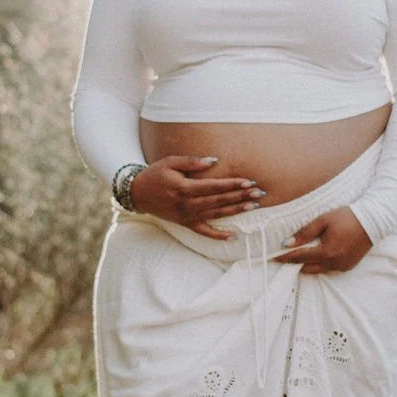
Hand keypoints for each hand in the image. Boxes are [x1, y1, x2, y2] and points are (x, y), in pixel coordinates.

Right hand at [129, 155, 265, 238]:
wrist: (137, 193)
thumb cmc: (155, 174)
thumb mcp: (170, 162)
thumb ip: (192, 162)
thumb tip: (214, 160)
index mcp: (184, 188)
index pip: (213, 186)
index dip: (232, 184)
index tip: (249, 181)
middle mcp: (187, 204)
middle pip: (219, 201)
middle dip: (240, 196)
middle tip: (259, 193)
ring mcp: (187, 216)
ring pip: (216, 215)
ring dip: (236, 211)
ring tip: (253, 207)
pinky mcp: (185, 224)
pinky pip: (204, 232)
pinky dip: (219, 236)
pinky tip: (234, 236)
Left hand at [272, 206, 373, 274]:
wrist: (372, 221)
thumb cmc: (346, 217)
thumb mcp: (323, 220)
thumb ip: (305, 233)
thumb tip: (288, 243)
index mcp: (326, 252)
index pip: (299, 257)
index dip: (285, 257)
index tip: (273, 257)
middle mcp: (334, 263)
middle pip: (307, 268)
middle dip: (296, 263)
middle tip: (286, 256)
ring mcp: (342, 266)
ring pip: (319, 270)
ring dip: (309, 264)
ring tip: (301, 254)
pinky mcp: (348, 266)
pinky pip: (330, 268)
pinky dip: (322, 263)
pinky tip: (319, 254)